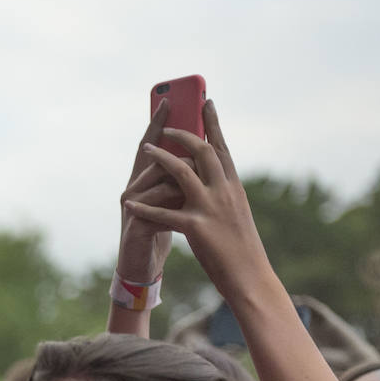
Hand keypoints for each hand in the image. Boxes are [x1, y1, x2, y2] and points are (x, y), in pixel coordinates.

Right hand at [117, 99, 181, 283]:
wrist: (141, 264)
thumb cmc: (159, 230)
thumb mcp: (173, 200)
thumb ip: (180, 178)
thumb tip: (202, 150)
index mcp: (145, 179)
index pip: (153, 144)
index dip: (159, 122)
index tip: (169, 99)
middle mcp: (133, 186)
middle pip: (154, 157)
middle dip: (170, 141)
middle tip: (183, 121)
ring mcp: (131, 205)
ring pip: (159, 180)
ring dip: (180, 180)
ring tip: (196, 181)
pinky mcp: (135, 225)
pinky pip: (157, 208)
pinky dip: (174, 206)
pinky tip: (187, 207)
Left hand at [123, 102, 269, 301]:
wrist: (250, 277)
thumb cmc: (241, 248)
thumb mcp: (235, 213)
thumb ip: (223, 193)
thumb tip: (210, 175)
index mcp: (235, 187)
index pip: (223, 148)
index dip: (213, 124)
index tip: (206, 102)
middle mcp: (225, 191)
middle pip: (202, 151)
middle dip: (182, 134)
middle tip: (165, 126)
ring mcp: (211, 208)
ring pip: (181, 172)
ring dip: (161, 157)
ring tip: (146, 148)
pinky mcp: (196, 228)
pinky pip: (164, 213)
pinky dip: (144, 207)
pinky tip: (129, 203)